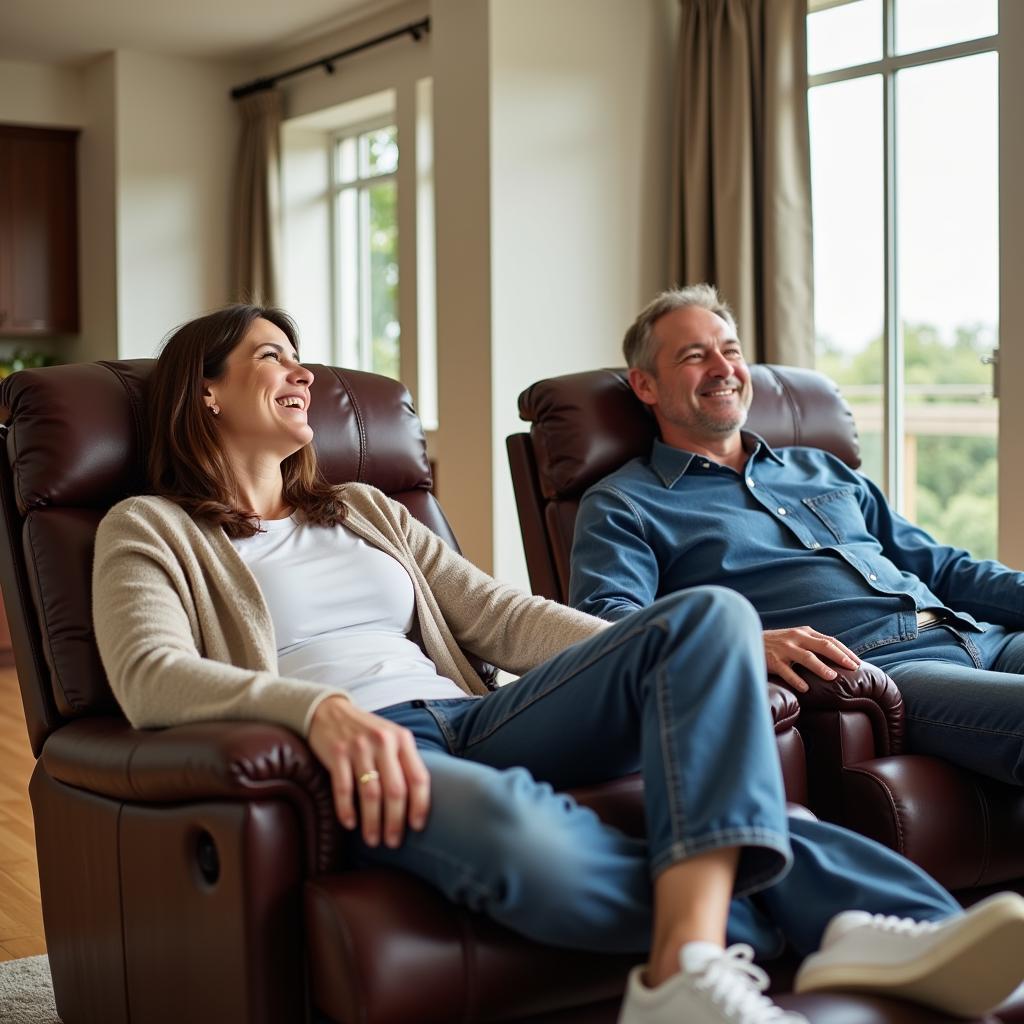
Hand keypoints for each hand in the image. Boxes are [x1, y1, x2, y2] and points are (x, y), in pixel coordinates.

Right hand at [307, 695, 430, 848]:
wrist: (330, 711)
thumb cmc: (366, 732)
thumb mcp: (391, 738)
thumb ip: (405, 761)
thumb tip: (418, 802)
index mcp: (402, 739)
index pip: (418, 778)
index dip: (420, 806)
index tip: (417, 827)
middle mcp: (383, 742)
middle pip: (395, 791)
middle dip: (395, 822)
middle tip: (393, 842)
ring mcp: (359, 747)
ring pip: (370, 794)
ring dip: (372, 822)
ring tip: (372, 840)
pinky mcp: (336, 753)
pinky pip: (343, 788)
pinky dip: (346, 810)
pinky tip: (349, 824)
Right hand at [762, 627, 859, 692]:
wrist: (747, 639)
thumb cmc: (776, 643)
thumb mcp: (795, 639)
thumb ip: (812, 644)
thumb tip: (838, 659)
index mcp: (804, 633)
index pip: (830, 641)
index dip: (845, 651)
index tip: (858, 663)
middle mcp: (796, 638)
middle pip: (822, 646)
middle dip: (839, 657)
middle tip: (853, 668)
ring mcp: (783, 649)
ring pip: (806, 657)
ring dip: (820, 667)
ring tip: (832, 677)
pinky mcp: (772, 660)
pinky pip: (786, 670)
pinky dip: (796, 679)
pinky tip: (805, 688)